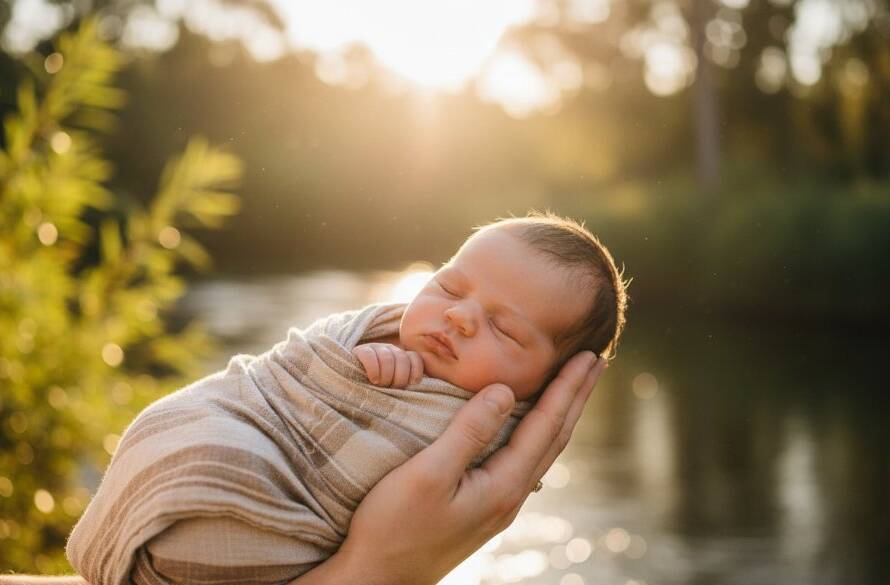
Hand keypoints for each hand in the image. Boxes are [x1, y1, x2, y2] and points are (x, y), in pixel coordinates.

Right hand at [294, 351, 606, 584]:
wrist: (377, 578)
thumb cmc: (393, 526)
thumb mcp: (427, 474)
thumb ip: (468, 432)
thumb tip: (505, 390)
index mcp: (503, 485)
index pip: (546, 425)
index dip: (567, 388)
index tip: (589, 356)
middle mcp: (510, 496)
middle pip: (554, 437)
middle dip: (575, 397)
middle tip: (596, 361)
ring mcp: (498, 505)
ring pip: (541, 450)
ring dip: (560, 414)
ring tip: (573, 388)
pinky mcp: (483, 508)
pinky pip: (524, 459)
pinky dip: (537, 432)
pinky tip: (531, 428)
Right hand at [352, 343, 423, 386]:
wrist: (350, 386)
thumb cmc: (376, 390)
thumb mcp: (394, 386)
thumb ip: (406, 384)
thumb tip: (419, 388)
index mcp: (401, 356)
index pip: (414, 358)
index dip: (415, 371)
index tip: (411, 384)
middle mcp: (390, 350)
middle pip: (402, 359)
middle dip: (399, 378)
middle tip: (392, 388)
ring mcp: (375, 348)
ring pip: (388, 358)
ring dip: (386, 376)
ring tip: (380, 386)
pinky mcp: (360, 350)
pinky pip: (370, 356)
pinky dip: (374, 369)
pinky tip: (373, 379)